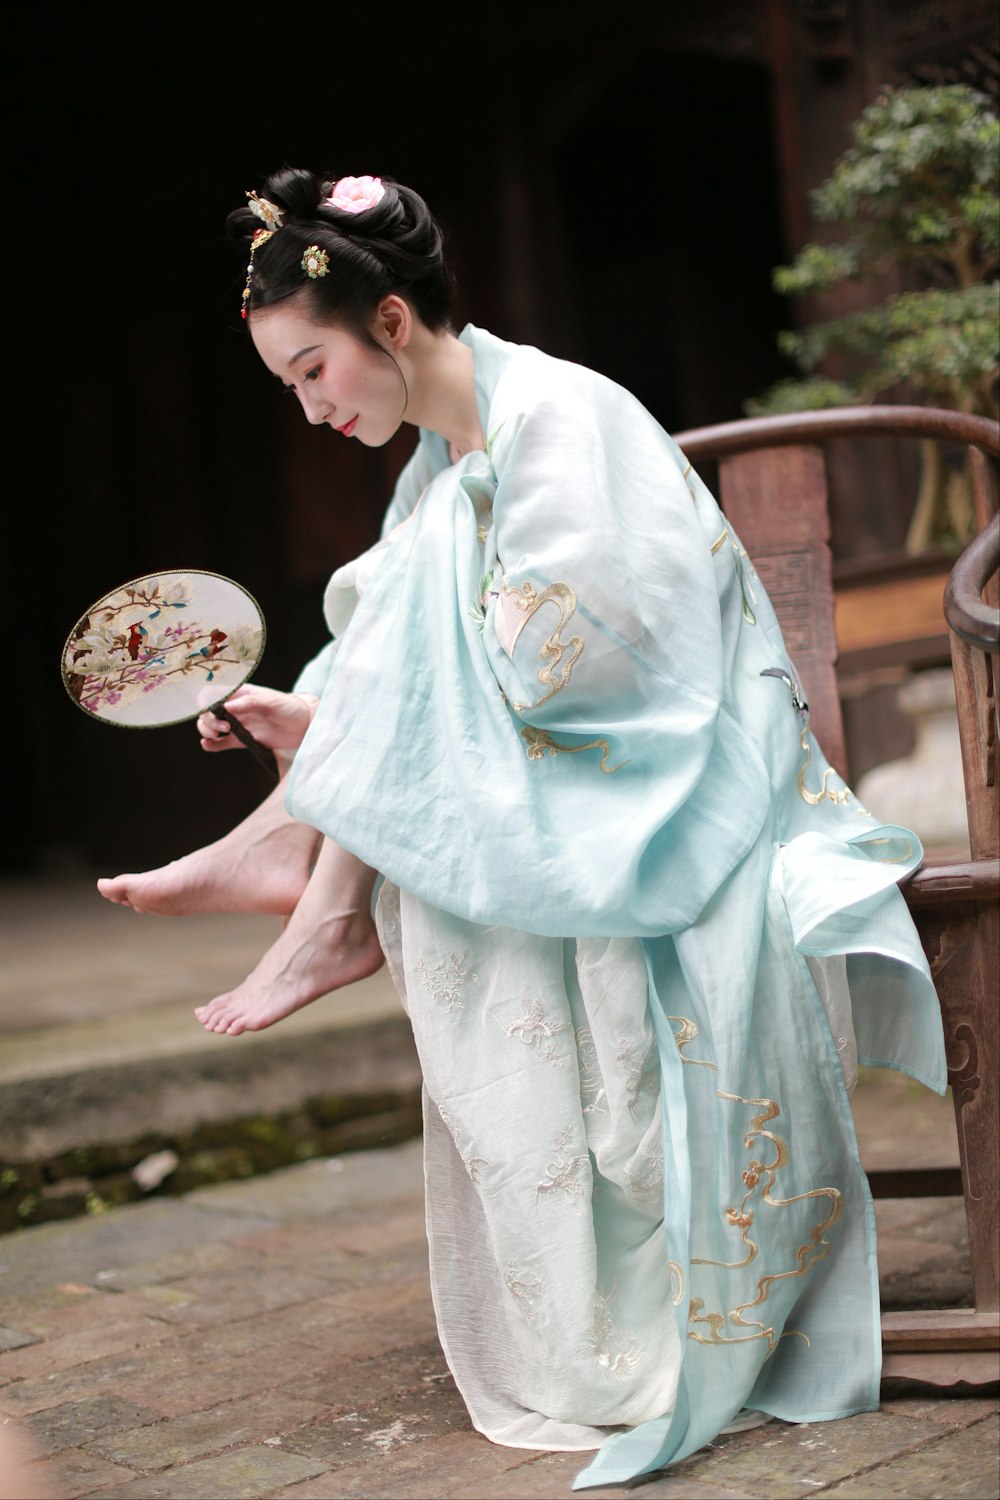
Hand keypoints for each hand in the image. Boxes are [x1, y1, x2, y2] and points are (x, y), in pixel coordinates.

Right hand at [197, 685, 317, 752]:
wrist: (304, 725)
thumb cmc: (290, 707)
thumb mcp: (271, 702)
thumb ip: (250, 703)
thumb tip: (227, 706)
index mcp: (240, 694)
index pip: (212, 693)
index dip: (205, 701)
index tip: (210, 711)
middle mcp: (235, 708)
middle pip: (208, 712)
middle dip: (208, 720)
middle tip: (223, 728)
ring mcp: (238, 724)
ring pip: (212, 726)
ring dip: (207, 731)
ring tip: (216, 736)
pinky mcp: (242, 740)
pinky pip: (222, 743)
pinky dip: (212, 745)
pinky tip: (208, 745)